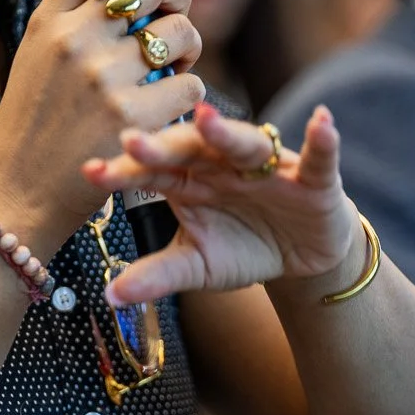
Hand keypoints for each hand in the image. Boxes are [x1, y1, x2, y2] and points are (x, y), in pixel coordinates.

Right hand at [0, 0, 204, 256]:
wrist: (15, 195)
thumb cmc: (31, 130)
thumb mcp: (36, 58)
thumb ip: (74, 19)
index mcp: (48, 20)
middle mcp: (74, 39)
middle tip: (177, 19)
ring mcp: (103, 76)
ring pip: (181, 33)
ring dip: (189, 50)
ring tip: (172, 72)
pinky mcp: (131, 116)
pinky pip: (190, 85)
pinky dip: (188, 96)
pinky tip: (168, 111)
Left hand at [79, 103, 361, 303]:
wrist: (301, 256)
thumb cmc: (244, 248)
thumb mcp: (199, 266)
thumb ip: (159, 276)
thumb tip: (110, 296)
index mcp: (190, 180)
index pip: (152, 172)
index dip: (124, 171)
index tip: (90, 172)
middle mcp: (224, 164)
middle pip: (190, 149)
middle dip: (163, 145)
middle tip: (131, 140)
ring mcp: (268, 167)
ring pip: (245, 144)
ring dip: (226, 132)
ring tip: (205, 118)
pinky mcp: (312, 178)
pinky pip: (318, 157)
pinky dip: (323, 140)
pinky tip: (323, 122)